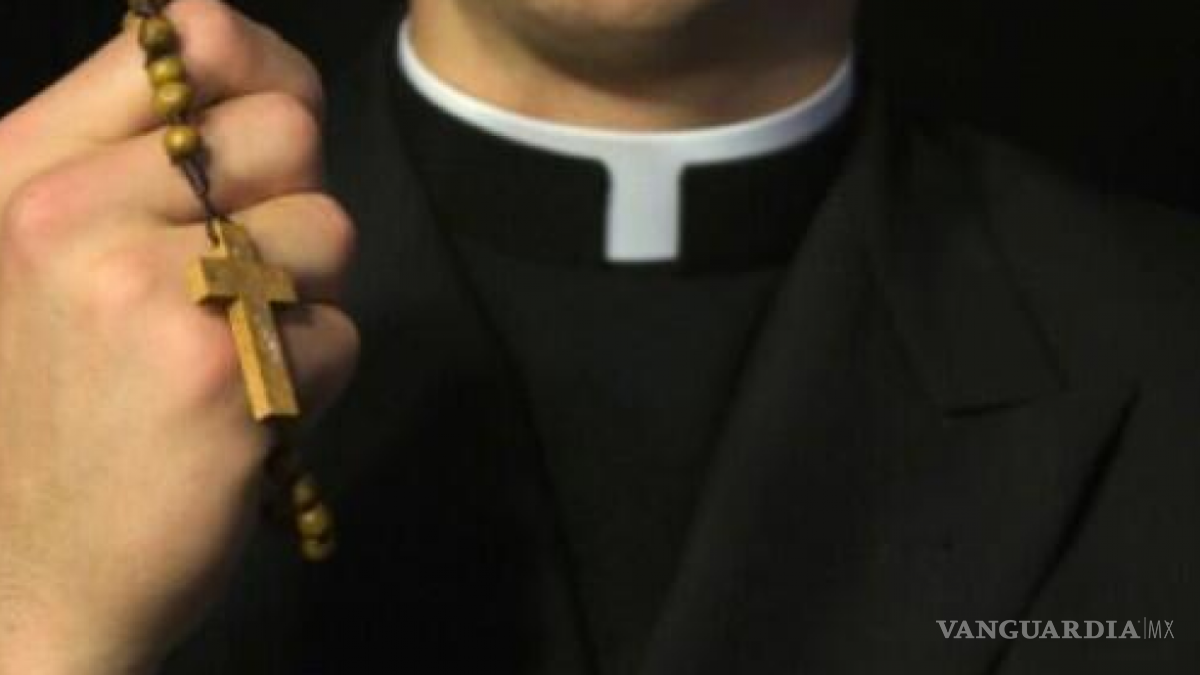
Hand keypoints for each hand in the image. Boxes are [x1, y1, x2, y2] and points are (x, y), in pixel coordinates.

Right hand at [0, 2, 357, 672]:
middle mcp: (70, 212)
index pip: (185, 40)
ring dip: (305, 300)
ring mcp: (144, 288)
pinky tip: (242, 419)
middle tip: (234, 288)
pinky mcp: (220, 370)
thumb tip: (239, 54)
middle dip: (289, 211)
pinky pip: (339, 333)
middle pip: (289, 136)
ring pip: (329, 232)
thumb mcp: (48, 258)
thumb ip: (135, 159)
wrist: (27, 577)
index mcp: (25, 168)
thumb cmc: (48, 410)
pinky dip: (313, 380)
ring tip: (230, 357)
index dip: (260, 71)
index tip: (268, 123)